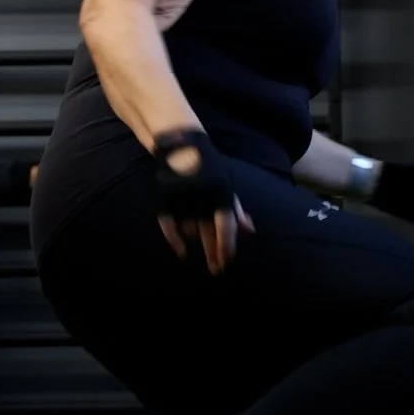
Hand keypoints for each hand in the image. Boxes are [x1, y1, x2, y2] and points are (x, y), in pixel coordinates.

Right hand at [152, 128, 254, 274]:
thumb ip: (236, 209)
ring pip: (190, 230)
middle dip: (213, 254)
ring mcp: (181, 197)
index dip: (226, 246)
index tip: (226, 262)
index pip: (225, 226)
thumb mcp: (226, 185)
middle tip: (217, 270)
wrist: (180, 144)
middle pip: (208, 233)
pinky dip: (175, 241)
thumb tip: (250, 231)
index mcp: (220, 192)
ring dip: (197, 240)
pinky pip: (169, 226)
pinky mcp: (164, 198)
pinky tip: (182, 253)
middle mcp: (201, 196)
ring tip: (203, 243)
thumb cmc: (208, 167)